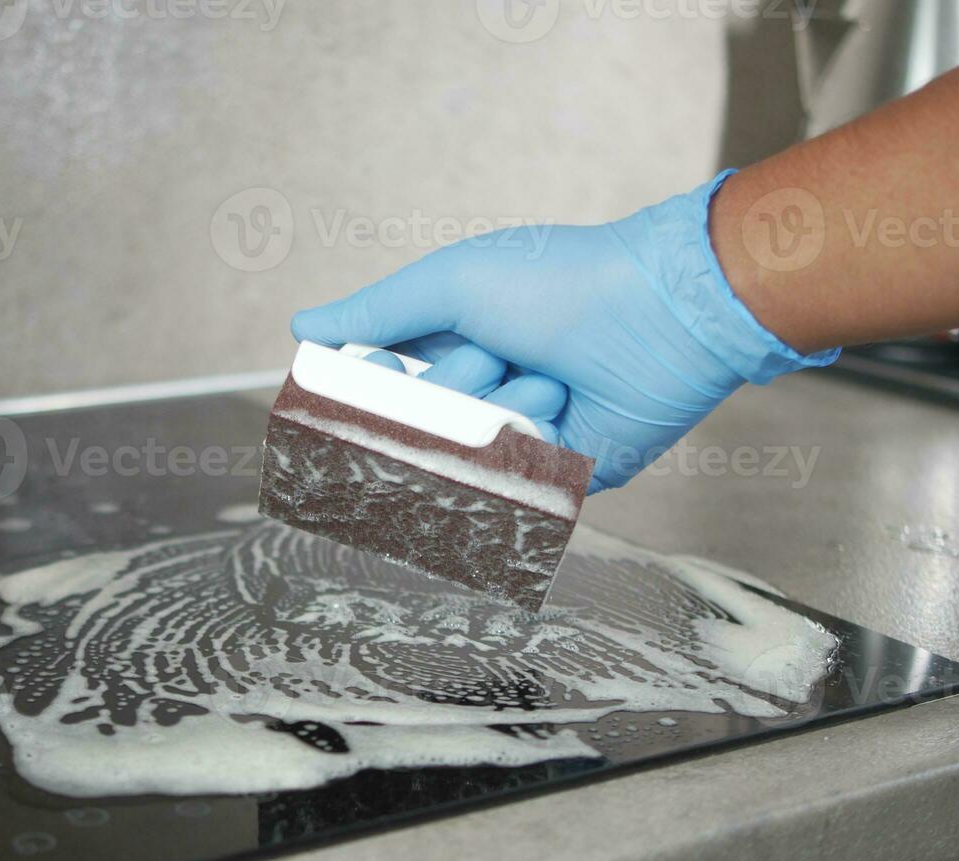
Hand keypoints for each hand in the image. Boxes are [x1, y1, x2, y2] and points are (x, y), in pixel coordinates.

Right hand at [292, 172, 836, 492]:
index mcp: (449, 345)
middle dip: (452, 388)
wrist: (656, 314)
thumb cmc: (557, 281)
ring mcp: (515, 437)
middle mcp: (477, 393)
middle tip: (498, 352)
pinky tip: (567, 404)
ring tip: (552, 374)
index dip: (368, 390)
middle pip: (414, 429)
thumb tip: (301, 327)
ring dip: (501, 406)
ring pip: (461, 457)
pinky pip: (508, 482)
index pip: (376, 390)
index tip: (376, 370)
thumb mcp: (452, 284)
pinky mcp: (556, 476)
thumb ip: (375, 313)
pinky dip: (530, 439)